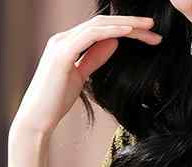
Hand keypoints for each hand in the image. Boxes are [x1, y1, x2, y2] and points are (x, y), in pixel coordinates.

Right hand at [12, 13, 162, 136]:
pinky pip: (91, 36)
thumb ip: (95, 58)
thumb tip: (114, 42)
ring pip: (99, 25)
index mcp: (68, 42)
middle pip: (103, 23)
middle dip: (131, 24)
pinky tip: (128, 32)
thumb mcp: (82, 76)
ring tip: (149, 28)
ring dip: (127, 25)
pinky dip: (111, 31)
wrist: (36, 118)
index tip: (149, 36)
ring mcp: (62, 43)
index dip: (126, 29)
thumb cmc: (55, 101)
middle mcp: (64, 37)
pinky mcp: (62, 53)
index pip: (101, 29)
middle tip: (155, 28)